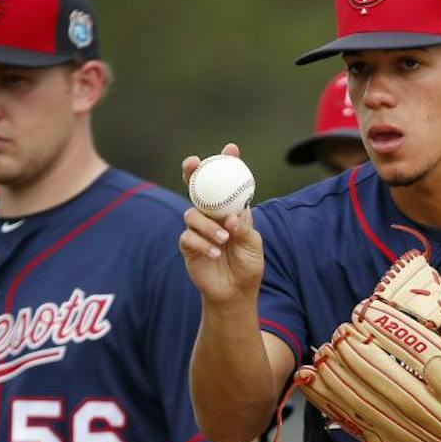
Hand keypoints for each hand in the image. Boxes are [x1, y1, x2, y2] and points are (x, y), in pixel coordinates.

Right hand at [179, 142, 265, 308]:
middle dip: (193, 172)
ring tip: (225, 239)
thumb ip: (244, 227)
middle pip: (197, 188)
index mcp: (229, 211)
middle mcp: (211, 216)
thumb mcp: (253, 245)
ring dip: (208, 225)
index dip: (226, 164)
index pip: (227, 184)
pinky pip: (188, 237)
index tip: (231, 149)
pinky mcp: (188, 246)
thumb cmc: (247, 266)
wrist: (236, 293)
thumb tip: (233, 215)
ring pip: (192, 214)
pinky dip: (203, 243)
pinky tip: (215, 252)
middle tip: (194, 163)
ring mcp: (197, 230)